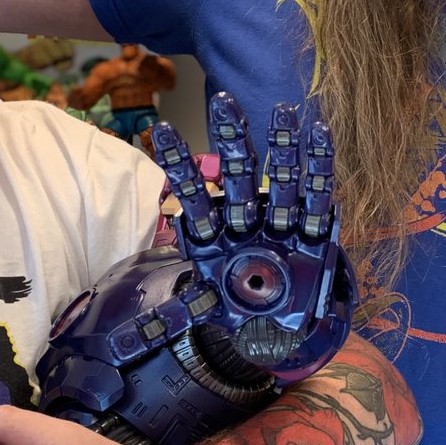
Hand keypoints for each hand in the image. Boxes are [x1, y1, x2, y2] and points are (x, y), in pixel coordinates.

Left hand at [151, 93, 353, 384]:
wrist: (279, 330)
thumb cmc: (241, 311)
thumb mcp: (207, 312)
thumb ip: (173, 316)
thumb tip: (124, 341)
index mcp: (217, 236)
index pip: (194, 194)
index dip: (179, 164)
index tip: (163, 129)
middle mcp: (249, 222)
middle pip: (240, 176)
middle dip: (234, 140)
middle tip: (224, 102)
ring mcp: (280, 224)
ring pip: (281, 179)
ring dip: (283, 145)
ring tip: (284, 111)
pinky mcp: (312, 234)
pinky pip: (318, 198)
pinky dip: (321, 168)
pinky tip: (321, 134)